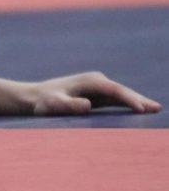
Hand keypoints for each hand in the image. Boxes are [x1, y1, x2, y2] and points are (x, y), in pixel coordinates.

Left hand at [30, 72, 161, 115]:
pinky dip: (129, 103)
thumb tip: (87, 105)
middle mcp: (96, 81)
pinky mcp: (96, 94)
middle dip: (139, 99)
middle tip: (157, 108)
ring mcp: (97, 86)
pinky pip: (117, 98)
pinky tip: (139, 109)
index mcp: (89, 81)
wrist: (35, 97)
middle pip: (122, 90)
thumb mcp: (53, 105)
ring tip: (155, 109)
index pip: (114, 90)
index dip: (128, 99)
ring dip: (138, 101)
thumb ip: (69, 105)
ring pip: (122, 94)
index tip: (141, 109)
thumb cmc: (43, 102)